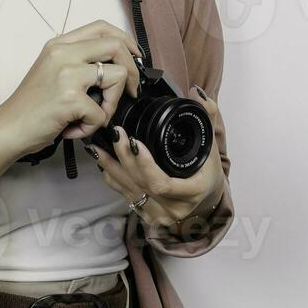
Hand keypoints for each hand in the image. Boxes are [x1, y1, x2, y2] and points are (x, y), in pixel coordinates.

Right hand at [0, 20, 143, 159]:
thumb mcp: (52, 72)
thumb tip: (116, 67)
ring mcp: (67, 74)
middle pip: (116, 45)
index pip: (102, 27)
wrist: (8, 129)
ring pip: (117, 77)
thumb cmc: (30, 107)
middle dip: (132, 70)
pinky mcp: (70, 98)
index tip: (135, 57)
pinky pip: (101, 113)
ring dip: (112, 103)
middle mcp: (63, 53)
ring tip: (93, 116)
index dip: (125, 40)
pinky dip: (92, 126)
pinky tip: (74, 128)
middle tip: (130, 90)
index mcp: (59, 45)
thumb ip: (78, 63)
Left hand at [85, 85, 226, 229]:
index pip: (163, 184)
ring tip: (97, 144)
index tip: (135, 142)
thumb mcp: (210, 144)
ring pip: (128, 190)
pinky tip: (102, 159)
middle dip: (124, 158)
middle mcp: (174, 208)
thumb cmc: (206, 170)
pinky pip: (123, 195)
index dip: (145, 165)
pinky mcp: (145, 214)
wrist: (204, 196)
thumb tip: (196, 93)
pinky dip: (111, 176)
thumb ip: (207, 117)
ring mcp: (158, 214)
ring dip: (110, 166)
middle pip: (141, 185)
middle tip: (115, 133)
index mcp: (192, 192)